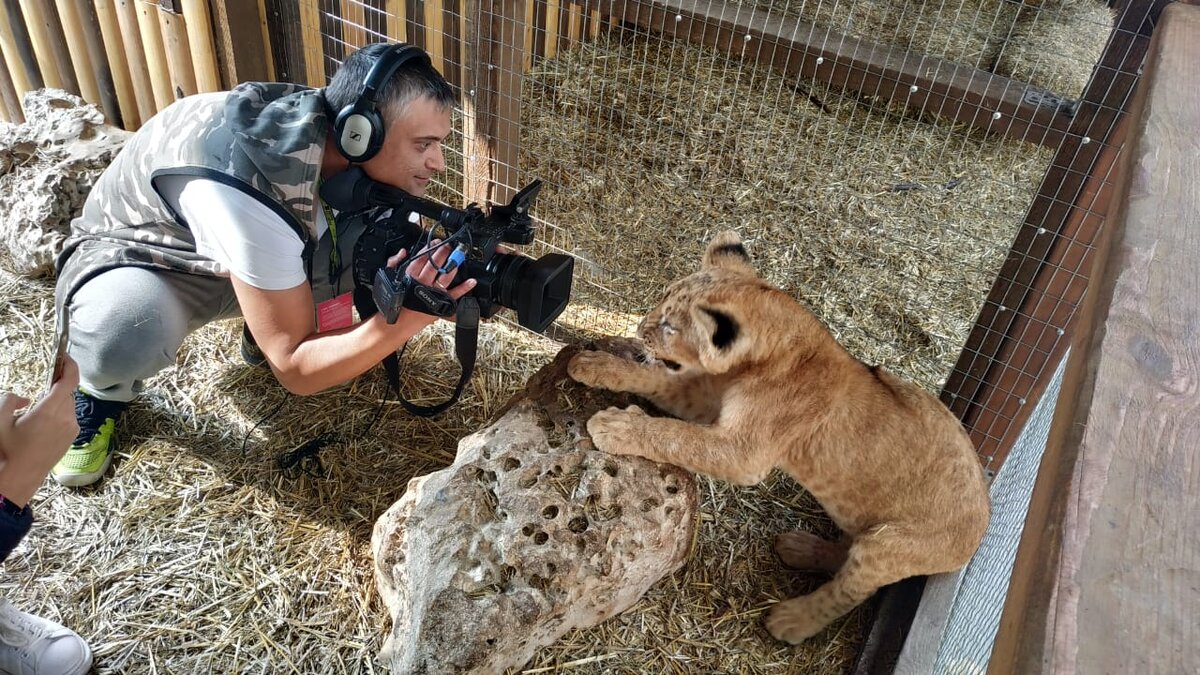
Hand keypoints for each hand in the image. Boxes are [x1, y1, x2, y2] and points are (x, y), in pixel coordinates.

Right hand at [0, 356, 79, 501]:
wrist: (19, 478)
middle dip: (55, 388)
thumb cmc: (7, 451)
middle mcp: (66, 419)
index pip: (69, 381)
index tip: (64, 356)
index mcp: (49, 412)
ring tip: (34, 415)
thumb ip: (9, 400)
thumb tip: (24, 398)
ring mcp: (71, 430)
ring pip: (67, 405)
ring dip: (55, 403)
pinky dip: (58, 414)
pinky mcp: (72, 438)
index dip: (70, 365)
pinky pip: (68, 418)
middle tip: (39, 390)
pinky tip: (41, 425)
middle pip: (66, 393)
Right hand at [387, 239, 476, 326]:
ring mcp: (432, 293)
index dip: (430, 248)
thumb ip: (394, 262)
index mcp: (409, 275)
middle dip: (443, 252)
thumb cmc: (395, 302)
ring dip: (453, 265)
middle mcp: (422, 282)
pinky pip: (453, 295)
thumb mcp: (389, 279)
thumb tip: (403, 252)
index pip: (421, 257)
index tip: (436, 241)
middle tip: (450, 246)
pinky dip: (464, 288)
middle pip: (434, 264)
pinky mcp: (439, 303)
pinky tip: (471, 281)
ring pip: (444, 276)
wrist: (397, 323)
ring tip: (459, 256)